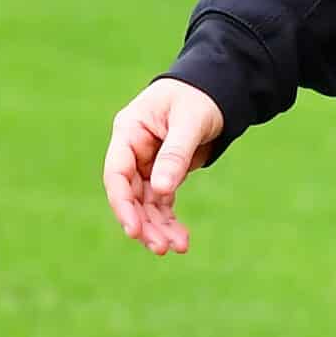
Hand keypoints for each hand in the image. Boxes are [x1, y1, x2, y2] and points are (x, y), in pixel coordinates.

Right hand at [101, 79, 224, 256]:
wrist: (217, 89)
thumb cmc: (199, 96)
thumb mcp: (190, 121)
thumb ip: (175, 154)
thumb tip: (162, 190)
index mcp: (129, 131)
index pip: (117, 173)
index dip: (123, 204)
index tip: (134, 229)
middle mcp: (133, 150)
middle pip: (131, 195)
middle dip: (145, 223)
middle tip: (161, 247)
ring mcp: (147, 163)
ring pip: (146, 203)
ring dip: (158, 227)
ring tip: (177, 247)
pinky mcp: (163, 172)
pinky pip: (162, 202)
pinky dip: (169, 221)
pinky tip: (181, 239)